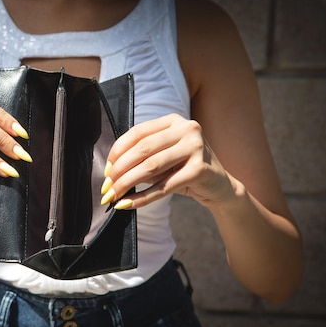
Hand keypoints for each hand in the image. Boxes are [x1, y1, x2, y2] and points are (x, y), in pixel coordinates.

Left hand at [101, 113, 235, 208]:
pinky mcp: (200, 169)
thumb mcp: (162, 157)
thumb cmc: (184, 170)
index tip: (106, 170)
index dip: (117, 152)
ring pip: (151, 167)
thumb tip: (110, 173)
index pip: (137, 133)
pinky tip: (127, 204)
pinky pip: (164, 187)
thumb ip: (141, 158)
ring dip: (127, 184)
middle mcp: (187, 129)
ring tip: (113, 197)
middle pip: (142, 149)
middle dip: (119, 170)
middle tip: (106, 187)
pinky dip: (142, 198)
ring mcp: (196, 147)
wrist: (219, 187)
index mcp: (173, 121)